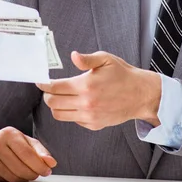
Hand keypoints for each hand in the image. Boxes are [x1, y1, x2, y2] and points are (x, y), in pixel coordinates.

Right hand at [0, 127, 56, 181]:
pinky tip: (13, 173)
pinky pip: (3, 181)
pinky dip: (12, 180)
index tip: (47, 171)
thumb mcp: (27, 141)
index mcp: (9, 134)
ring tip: (25, 171)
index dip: (39, 165)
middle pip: (20, 168)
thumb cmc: (10, 141)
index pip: (27, 154)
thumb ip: (40, 151)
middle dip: (32, 173)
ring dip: (23, 178)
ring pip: (12, 177)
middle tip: (36, 173)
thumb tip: (51, 163)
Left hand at [37, 51, 160, 130]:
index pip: (55, 88)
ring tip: (59, 98)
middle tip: (49, 89)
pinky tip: (76, 104)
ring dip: (55, 106)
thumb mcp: (106, 59)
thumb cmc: (123, 75)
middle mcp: (86, 103)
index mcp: (86, 85)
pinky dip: (70, 113)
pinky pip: (74, 120)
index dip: (44, 84)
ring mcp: (90, 116)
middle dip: (47, 95)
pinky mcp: (94, 124)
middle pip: (53, 103)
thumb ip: (87, 59)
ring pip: (60, 115)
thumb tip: (73, 56)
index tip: (40, 82)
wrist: (140, 95)